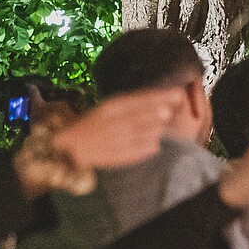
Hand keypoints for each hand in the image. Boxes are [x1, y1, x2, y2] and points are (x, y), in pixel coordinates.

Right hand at [49, 88, 182, 172]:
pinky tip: (153, 142)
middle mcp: (117, 121)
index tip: (178, 93)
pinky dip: (152, 144)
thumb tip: (159, 101)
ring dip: (158, 128)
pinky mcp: (124, 154)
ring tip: (160, 125)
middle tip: (170, 109)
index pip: (141, 99)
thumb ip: (131, 105)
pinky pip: (146, 148)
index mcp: (111, 107)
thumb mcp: (107, 108)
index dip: (161, 96)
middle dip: (162, 111)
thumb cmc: (91, 126)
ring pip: (150, 131)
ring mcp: (121, 139)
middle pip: (148, 115)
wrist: (70, 149)